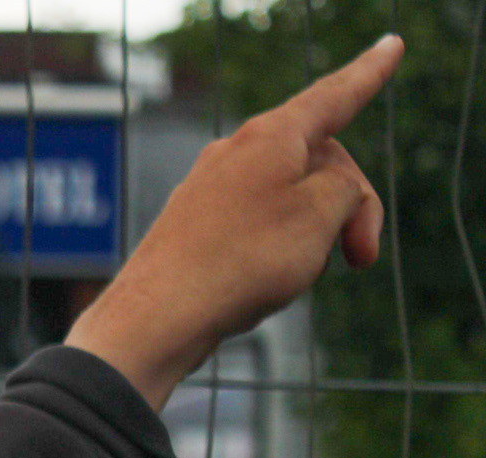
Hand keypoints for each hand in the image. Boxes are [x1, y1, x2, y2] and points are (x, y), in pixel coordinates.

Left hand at [66, 34, 403, 409]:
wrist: (156, 319)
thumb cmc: (240, 263)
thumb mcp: (322, 215)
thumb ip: (345, 187)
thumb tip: (324, 191)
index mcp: (271, 135)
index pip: (333, 97)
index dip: (368, 75)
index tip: (391, 46)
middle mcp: (234, 153)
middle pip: (317, 165)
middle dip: (350, 208)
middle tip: (362, 258)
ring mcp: (208, 191)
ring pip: (287, 204)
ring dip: (310, 239)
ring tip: (292, 278)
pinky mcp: (191, 229)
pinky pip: (253, 232)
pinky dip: (272, 256)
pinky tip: (255, 289)